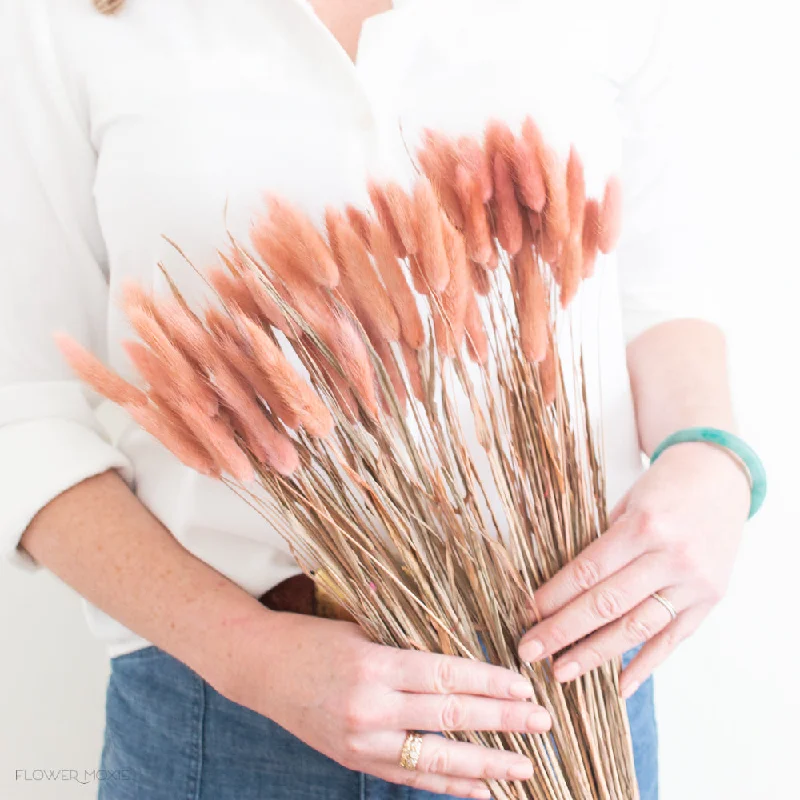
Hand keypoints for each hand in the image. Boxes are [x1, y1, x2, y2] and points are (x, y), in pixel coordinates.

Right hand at [222, 612, 550, 798]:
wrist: (260, 667)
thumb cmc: (314, 638)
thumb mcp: (362, 631)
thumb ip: (408, 650)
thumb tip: (465, 663)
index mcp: (375, 664)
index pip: (446, 675)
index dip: (490, 683)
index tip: (525, 686)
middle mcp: (371, 706)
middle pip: (449, 716)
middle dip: (502, 721)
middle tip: (542, 723)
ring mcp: (362, 740)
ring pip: (436, 755)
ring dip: (485, 764)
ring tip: (526, 768)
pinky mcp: (355, 759)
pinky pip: (411, 776)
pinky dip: (448, 784)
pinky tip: (481, 790)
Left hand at [518, 442, 749, 696]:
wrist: (720, 477)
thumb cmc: (664, 485)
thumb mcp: (626, 502)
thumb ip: (599, 542)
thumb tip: (557, 583)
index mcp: (644, 525)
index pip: (589, 570)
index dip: (555, 596)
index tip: (527, 614)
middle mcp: (671, 557)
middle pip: (608, 604)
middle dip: (564, 631)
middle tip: (530, 650)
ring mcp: (694, 583)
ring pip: (638, 628)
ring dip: (596, 654)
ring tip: (562, 671)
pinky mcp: (710, 600)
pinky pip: (673, 639)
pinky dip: (645, 665)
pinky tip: (618, 685)